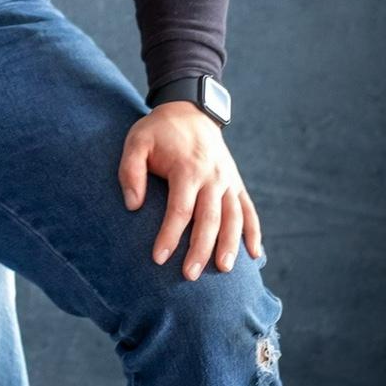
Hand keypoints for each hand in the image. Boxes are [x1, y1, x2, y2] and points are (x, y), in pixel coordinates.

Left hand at [118, 101, 263, 279]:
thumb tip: (133, 205)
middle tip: (190, 275)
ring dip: (230, 246)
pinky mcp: (236, 183)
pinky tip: (255, 255)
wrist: (190, 110)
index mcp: (187, 168)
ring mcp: (228, 181)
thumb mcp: (136, 141)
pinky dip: (254, 233)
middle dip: (200, 250)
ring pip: (234, 219)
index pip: (180, 210)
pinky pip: (249, 211)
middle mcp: (212, 177)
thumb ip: (130, 171)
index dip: (169, 236)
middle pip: (209, 220)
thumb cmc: (158, 130)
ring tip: (223, 270)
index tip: (158, 258)